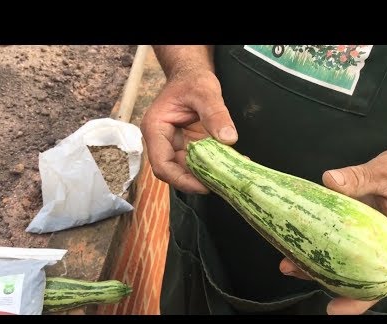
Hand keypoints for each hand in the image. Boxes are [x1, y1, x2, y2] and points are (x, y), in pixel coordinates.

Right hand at [141, 69, 237, 193]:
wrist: (191, 75)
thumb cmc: (191, 79)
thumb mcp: (205, 92)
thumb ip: (216, 113)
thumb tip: (229, 138)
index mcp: (155, 129)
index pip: (162, 165)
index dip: (182, 180)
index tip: (204, 186)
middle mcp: (163, 142)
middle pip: (176, 172)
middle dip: (198, 181)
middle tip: (223, 184)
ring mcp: (176, 146)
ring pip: (188, 171)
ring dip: (208, 176)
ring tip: (230, 177)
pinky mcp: (189, 148)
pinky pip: (200, 163)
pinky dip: (214, 166)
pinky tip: (232, 165)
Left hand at [279, 146, 386, 314]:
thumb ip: (360, 178)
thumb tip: (331, 181)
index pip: (381, 281)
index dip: (359, 299)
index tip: (335, 309)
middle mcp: (383, 248)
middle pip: (354, 275)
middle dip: (322, 278)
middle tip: (291, 269)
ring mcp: (368, 240)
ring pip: (342, 261)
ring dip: (314, 262)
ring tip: (286, 261)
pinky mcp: (356, 229)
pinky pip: (337, 242)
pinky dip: (319, 243)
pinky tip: (297, 241)